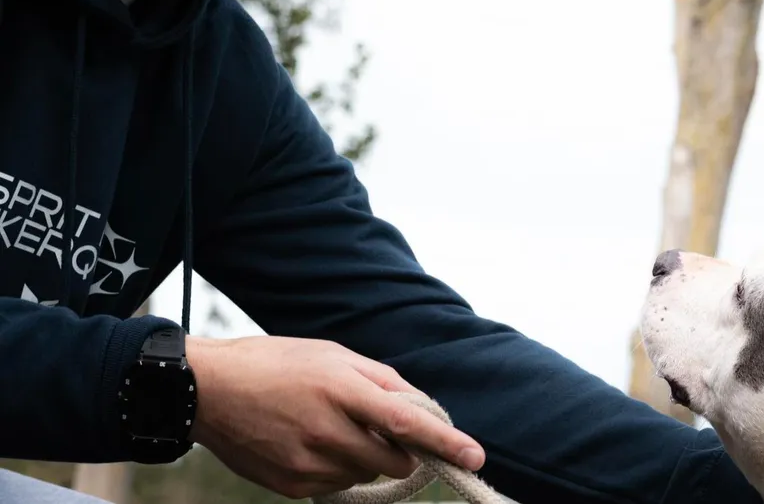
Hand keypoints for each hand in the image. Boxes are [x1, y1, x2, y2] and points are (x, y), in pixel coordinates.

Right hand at [185, 335, 485, 499]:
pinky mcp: (291, 486)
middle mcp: (326, 431)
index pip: (406, 423)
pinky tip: (310, 442)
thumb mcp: (334, 355)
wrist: (208, 389)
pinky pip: (338, 486)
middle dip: (402, 451)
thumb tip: (422, 410)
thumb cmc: (278, 363)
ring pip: (367, 475)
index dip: (445, 441)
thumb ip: (383, 381)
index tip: (475, 455)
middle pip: (394, 460)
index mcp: (341, 389)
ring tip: (330, 425)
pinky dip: (338, 469)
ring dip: (366, 457)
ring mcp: (307, 464)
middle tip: (379, 427)